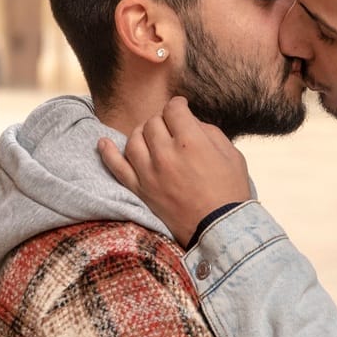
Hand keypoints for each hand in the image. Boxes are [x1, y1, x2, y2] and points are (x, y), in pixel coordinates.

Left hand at [98, 97, 252, 246]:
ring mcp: (149, 173)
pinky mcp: (140, 191)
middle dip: (163, 120)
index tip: (181, 108)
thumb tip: (190, 123)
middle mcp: (166, 154)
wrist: (219, 230)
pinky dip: (108, 153)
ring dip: (142, 133)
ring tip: (151, 136)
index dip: (178, 105)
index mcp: (191, 142)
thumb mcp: (232, 155)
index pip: (174, 109)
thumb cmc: (230, 192)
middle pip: (153, 122)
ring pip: (134, 139)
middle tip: (171, 127)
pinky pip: (117, 167)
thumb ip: (209, 132)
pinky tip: (104, 143)